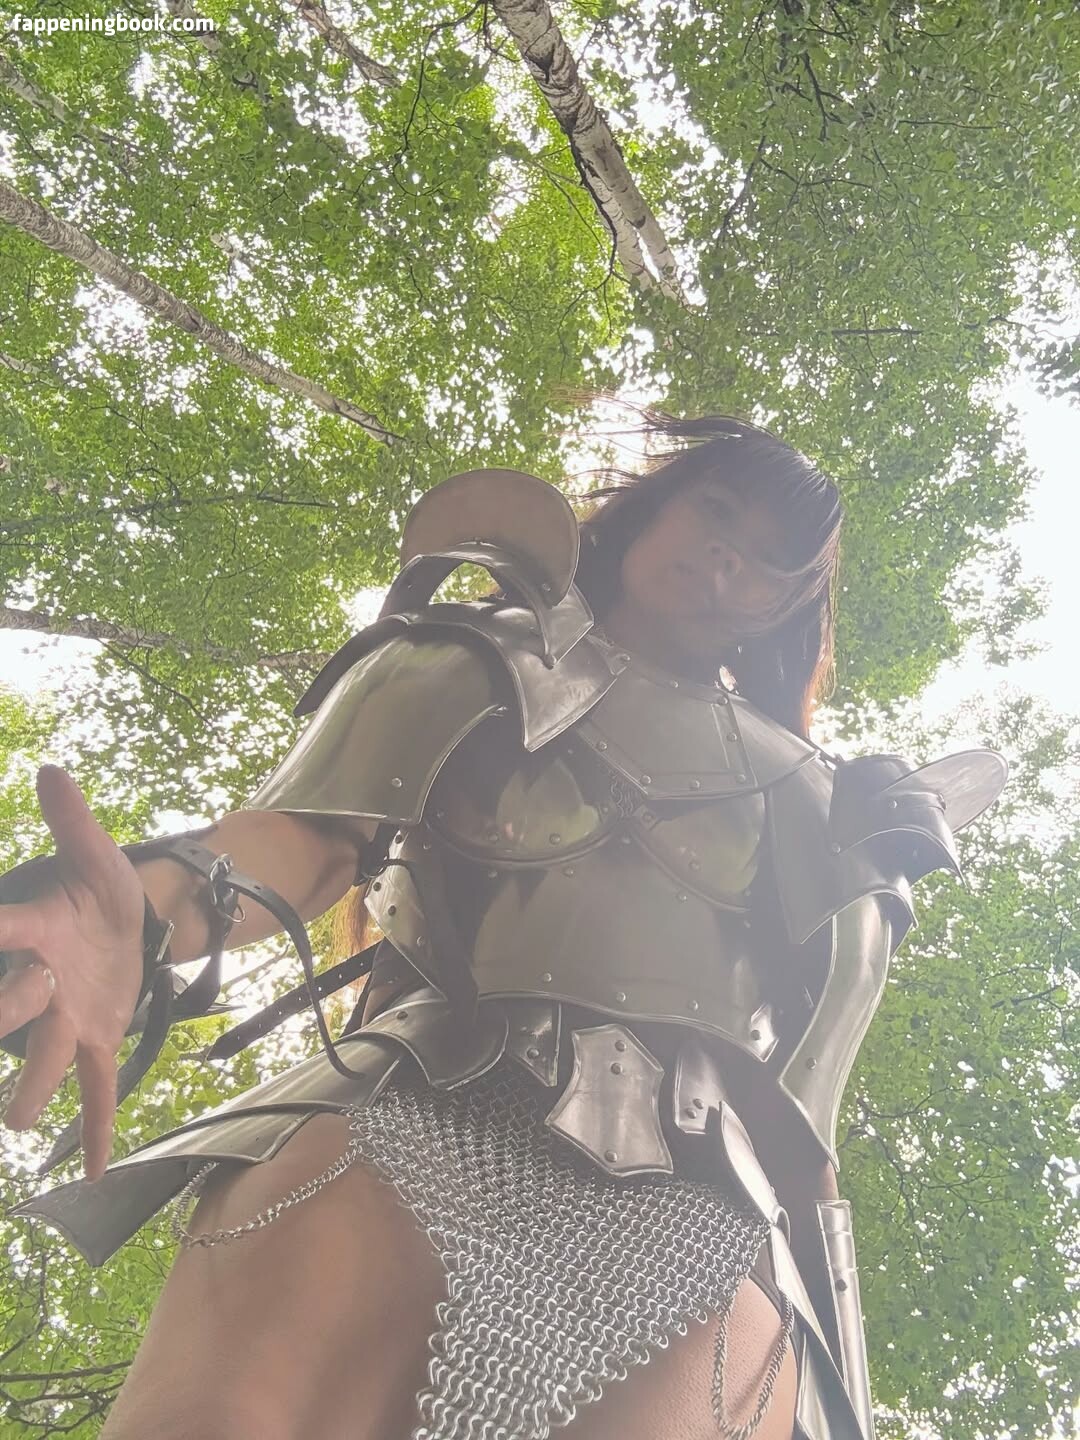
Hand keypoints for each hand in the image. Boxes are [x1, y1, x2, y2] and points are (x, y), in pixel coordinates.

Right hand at [0, 766, 145, 1180]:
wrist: (128, 921)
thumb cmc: (100, 887)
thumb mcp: (98, 855)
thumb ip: (75, 820)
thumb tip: (51, 769)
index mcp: (37, 934)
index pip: (5, 932)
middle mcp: (42, 983)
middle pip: (16, 1008)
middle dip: (2, 1020)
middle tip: (2, 1025)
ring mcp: (69, 1019)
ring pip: (46, 1061)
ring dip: (32, 1093)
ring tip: (17, 1122)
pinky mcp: (100, 1041)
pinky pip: (98, 1090)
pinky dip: (98, 1130)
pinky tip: (95, 1171)